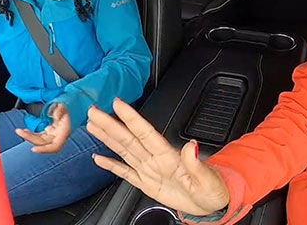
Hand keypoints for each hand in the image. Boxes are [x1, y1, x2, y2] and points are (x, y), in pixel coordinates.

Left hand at [16, 104, 70, 153]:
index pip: (55, 146)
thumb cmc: (71, 104)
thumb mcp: (66, 104)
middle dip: (31, 139)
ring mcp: (54, 133)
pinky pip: (40, 136)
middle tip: (20, 131)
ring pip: (40, 140)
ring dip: (29, 137)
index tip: (33, 149)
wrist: (74, 103)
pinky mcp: (50, 131)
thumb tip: (56, 115)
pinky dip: (32, 134)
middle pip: (44, 143)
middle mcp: (59, 135)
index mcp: (65, 131)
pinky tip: (25, 131)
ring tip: (20, 131)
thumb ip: (61, 110)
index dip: (44, 150)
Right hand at [87, 99, 229, 215]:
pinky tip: (99, 157)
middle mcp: (156, 159)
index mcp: (169, 156)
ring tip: (93, 124)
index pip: (146, 133)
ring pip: (124, 150)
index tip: (117, 104)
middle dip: (110, 124)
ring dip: (108, 137)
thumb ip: (195, 163)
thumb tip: (191, 147)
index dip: (131, 118)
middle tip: (94, 111)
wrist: (212, 202)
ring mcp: (150, 170)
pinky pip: (125, 172)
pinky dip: (111, 165)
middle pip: (129, 138)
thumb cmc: (213, 188)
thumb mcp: (207, 179)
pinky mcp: (147, 183)